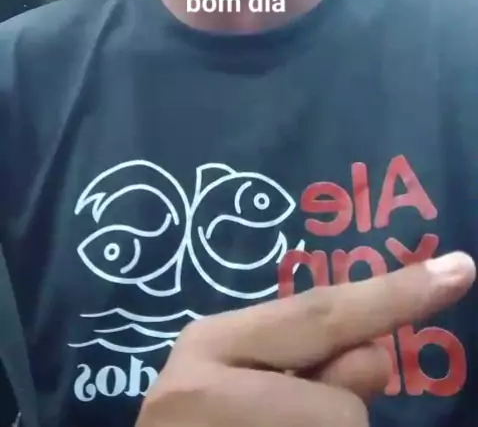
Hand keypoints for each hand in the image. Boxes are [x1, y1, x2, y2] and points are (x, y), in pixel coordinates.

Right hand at [137, 252, 474, 426]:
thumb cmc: (203, 420)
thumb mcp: (246, 379)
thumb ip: (311, 362)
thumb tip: (375, 353)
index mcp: (208, 341)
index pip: (320, 313)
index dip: (395, 296)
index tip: (458, 270)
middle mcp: (197, 388)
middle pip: (338, 410)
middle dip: (334, 422)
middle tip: (276, 416)